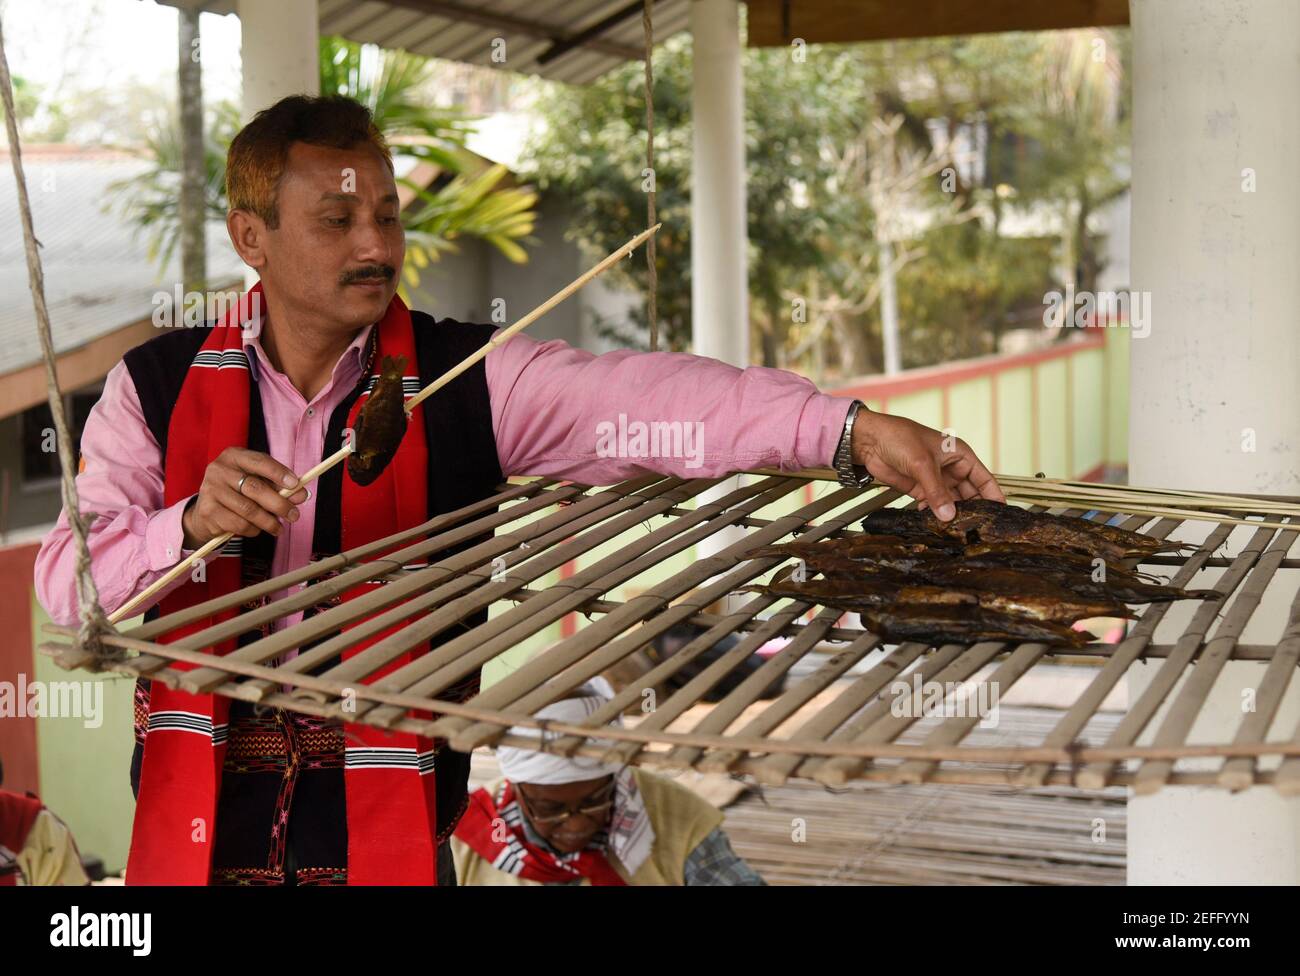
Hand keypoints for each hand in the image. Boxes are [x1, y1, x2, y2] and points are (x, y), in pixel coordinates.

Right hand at [181, 447, 309, 548]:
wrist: (207, 511)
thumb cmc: (238, 492)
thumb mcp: (258, 482)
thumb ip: (279, 487)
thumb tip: (302, 495)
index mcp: (234, 456)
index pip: (259, 461)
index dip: (278, 473)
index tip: (295, 484)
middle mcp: (219, 470)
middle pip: (255, 488)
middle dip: (279, 504)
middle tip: (294, 515)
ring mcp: (211, 490)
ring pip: (248, 509)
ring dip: (268, 522)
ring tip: (279, 528)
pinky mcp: (208, 511)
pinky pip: (238, 524)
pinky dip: (253, 529)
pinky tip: (256, 529)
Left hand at [849, 408, 1003, 520]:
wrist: (870, 441)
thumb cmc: (899, 438)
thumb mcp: (922, 464)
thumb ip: (936, 491)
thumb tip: (949, 515)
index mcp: (960, 456)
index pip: (984, 479)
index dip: (994, 497)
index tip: (1001, 516)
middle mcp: (951, 469)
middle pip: (970, 495)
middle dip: (973, 511)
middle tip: (976, 530)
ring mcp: (936, 481)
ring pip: (952, 503)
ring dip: (952, 515)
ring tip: (957, 532)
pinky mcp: (919, 490)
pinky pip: (933, 506)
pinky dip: (934, 515)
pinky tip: (934, 524)